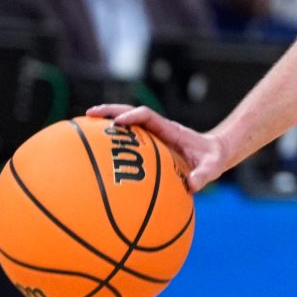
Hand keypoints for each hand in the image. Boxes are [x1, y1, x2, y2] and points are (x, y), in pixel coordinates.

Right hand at [86, 104, 228, 192]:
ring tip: (81, 125)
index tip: (119, 123)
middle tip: (89, 114)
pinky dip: (111, 137)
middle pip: (131, 112)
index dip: (133, 117)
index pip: (148, 117)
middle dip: (111, 111)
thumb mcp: (212, 167)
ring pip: (127, 122)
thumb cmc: (212, 159)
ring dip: (106, 120)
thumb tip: (192, 185)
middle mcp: (159, 128)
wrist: (215, 153)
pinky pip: (128, 137)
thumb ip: (204, 175)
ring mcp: (153, 133)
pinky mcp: (150, 142)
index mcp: (170, 130)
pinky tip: (94, 146)